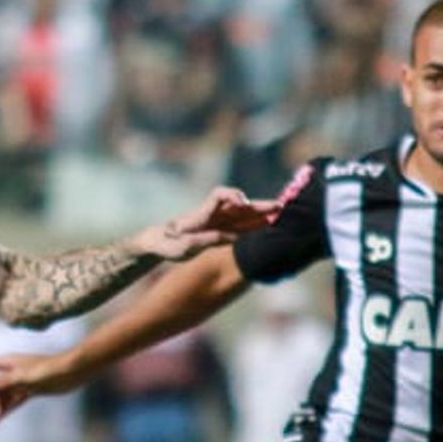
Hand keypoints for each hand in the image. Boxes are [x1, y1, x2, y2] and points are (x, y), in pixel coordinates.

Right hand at [0, 350, 85, 422]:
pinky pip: (15, 398)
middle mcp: (13, 371)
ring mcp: (22, 380)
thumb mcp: (23, 376)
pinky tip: (4, 416)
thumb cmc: (49, 370)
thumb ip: (4, 380)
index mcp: (9, 363)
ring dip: (0, 406)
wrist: (71, 372)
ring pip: (6, 393)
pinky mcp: (31, 388)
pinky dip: (9, 406)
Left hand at [128, 186, 277, 263]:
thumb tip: (224, 237)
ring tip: (283, 217)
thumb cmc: (168, 244)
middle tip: (279, 207)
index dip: (232, 196)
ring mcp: (219, 221)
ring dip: (263, 216)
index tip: (242, 203)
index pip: (219, 195)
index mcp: (202, 213)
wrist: (159, 243)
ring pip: (245, 216)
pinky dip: (257, 227)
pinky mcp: (223, 230)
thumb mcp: (183, 246)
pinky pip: (243, 227)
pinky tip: (273, 229)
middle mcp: (213, 213)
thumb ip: (205, 240)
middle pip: (239, 205)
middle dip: (258, 205)